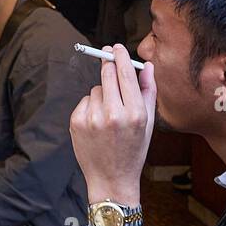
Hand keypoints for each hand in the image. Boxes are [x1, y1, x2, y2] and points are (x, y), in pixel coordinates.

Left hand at [70, 44, 155, 204]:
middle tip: (109, 56)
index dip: (120, 56)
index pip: (125, 74)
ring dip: (102, 94)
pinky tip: (98, 123)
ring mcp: (92, 118)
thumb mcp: (148, 123)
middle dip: (108, 64)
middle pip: (106, 74)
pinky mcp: (77, 121)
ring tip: (110, 114)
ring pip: (95, 88)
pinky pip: (84, 101)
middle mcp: (113, 114)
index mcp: (135, 114)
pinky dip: (91, 106)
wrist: (112, 178)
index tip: (116, 47)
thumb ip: (148, 92)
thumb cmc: (133, 150)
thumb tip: (147, 67)